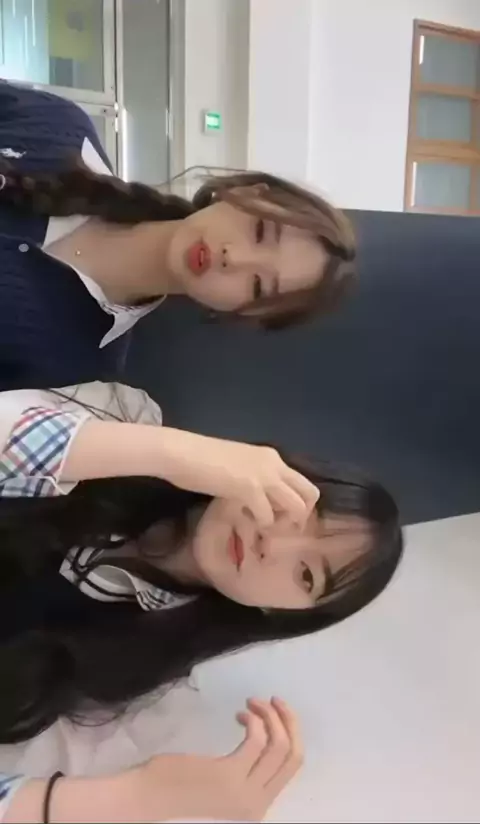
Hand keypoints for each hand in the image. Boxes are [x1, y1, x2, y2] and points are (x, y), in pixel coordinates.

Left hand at [138, 697, 302, 821]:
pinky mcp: (229, 776)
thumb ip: (245, 773)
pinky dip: (254, 720)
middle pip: (293, 756)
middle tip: (274, 700)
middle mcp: (258, 804)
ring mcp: (245, 793)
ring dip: (270, 715)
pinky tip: (240, 714)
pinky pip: (257, 740)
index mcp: (258, 806)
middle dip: (289, 721)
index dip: (291, 734)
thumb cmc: (179, 788)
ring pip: (279, 746)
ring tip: (252, 702)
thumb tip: (263, 740)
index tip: (277, 715)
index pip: (292, 768)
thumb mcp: (224, 787)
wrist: (147, 798)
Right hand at [157, 428, 319, 527]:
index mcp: (271, 457)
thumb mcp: (238, 466)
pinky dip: (261, 525)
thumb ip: (253, 479)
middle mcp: (274, 464)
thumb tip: (258, 499)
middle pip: (310, 494)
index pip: (301, 482)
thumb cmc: (202, 459)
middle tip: (281, 527)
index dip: (297, 503)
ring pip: (297, 507)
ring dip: (284, 523)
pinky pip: (269, 516)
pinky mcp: (250, 488)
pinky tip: (248, 521)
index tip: (281, 515)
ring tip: (264, 527)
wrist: (182, 453)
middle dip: (300, 515)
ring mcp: (264, 476)